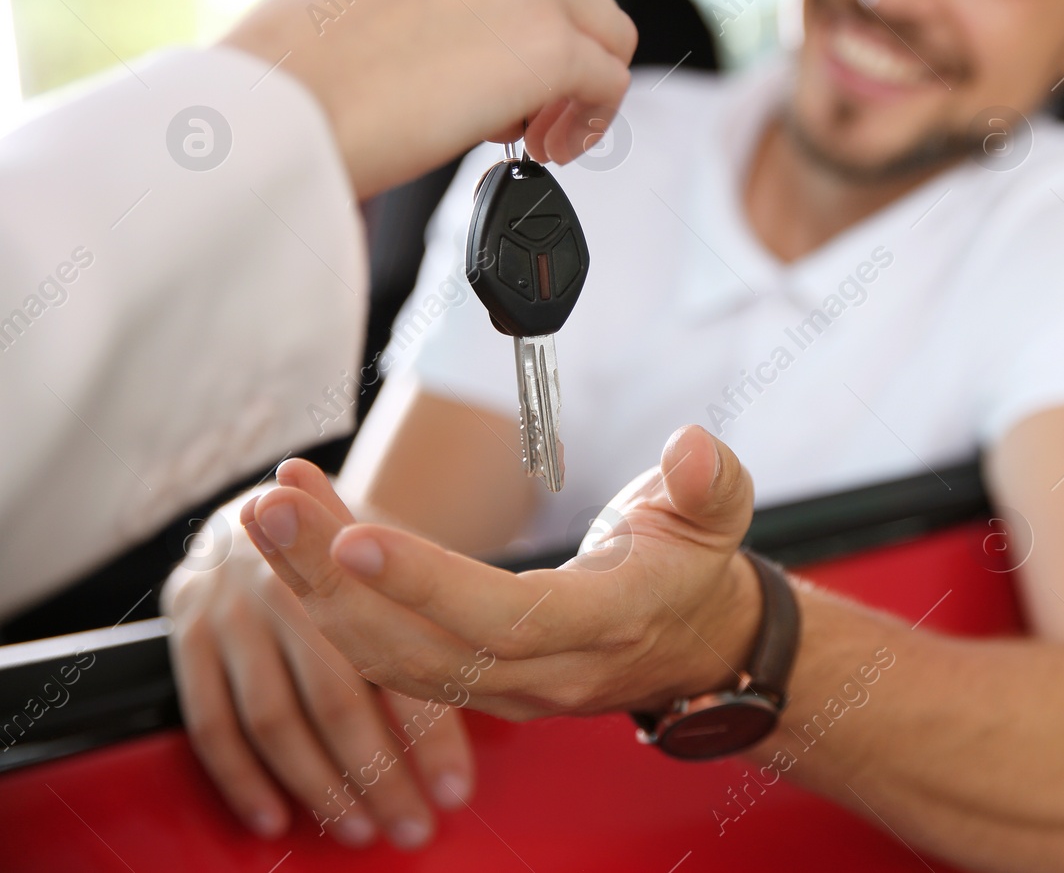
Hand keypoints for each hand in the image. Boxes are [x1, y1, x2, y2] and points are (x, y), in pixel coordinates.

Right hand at [162, 492, 475, 848]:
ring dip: (320, 785)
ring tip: (361, 830)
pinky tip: (278, 818)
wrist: (270, 500)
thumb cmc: (358, 548)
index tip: (457, 791)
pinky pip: (212, 720)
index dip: (430, 733)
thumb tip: (508, 699)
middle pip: (338, 698)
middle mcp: (289, 587)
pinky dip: (242, 777)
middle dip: (379, 773)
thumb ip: (435, 620)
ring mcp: (232, 612)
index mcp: (352, 566)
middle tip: (414, 826)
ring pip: (276, 718)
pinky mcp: (187, 634)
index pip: (400, 663)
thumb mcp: (400, 561)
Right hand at [222, 0, 636, 198]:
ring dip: (577, 91)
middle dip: (559, 58)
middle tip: (518, 112)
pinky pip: (610, 86)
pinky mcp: (554, 46)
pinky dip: (590, 123)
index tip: (513, 64)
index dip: (538, 19)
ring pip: (608, 38)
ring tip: (532, 133)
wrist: (285, 107)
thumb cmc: (311, 62)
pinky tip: (546, 147)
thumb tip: (498, 29)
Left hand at [238, 426, 762, 723]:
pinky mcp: (474, 682)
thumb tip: (692, 447)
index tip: (356, 536)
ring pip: (391, 658)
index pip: (506, 618)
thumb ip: (710, 481)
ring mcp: (505, 688)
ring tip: (269, 511)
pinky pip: (388, 654)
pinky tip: (302, 537)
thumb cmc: (693, 565)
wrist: (694, 645)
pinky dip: (336, 599)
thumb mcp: (721, 512)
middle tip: (272, 508)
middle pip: (423, 646)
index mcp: (607, 623)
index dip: (428, 585)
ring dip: (316, 589)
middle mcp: (547, 671)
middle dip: (336, 582)